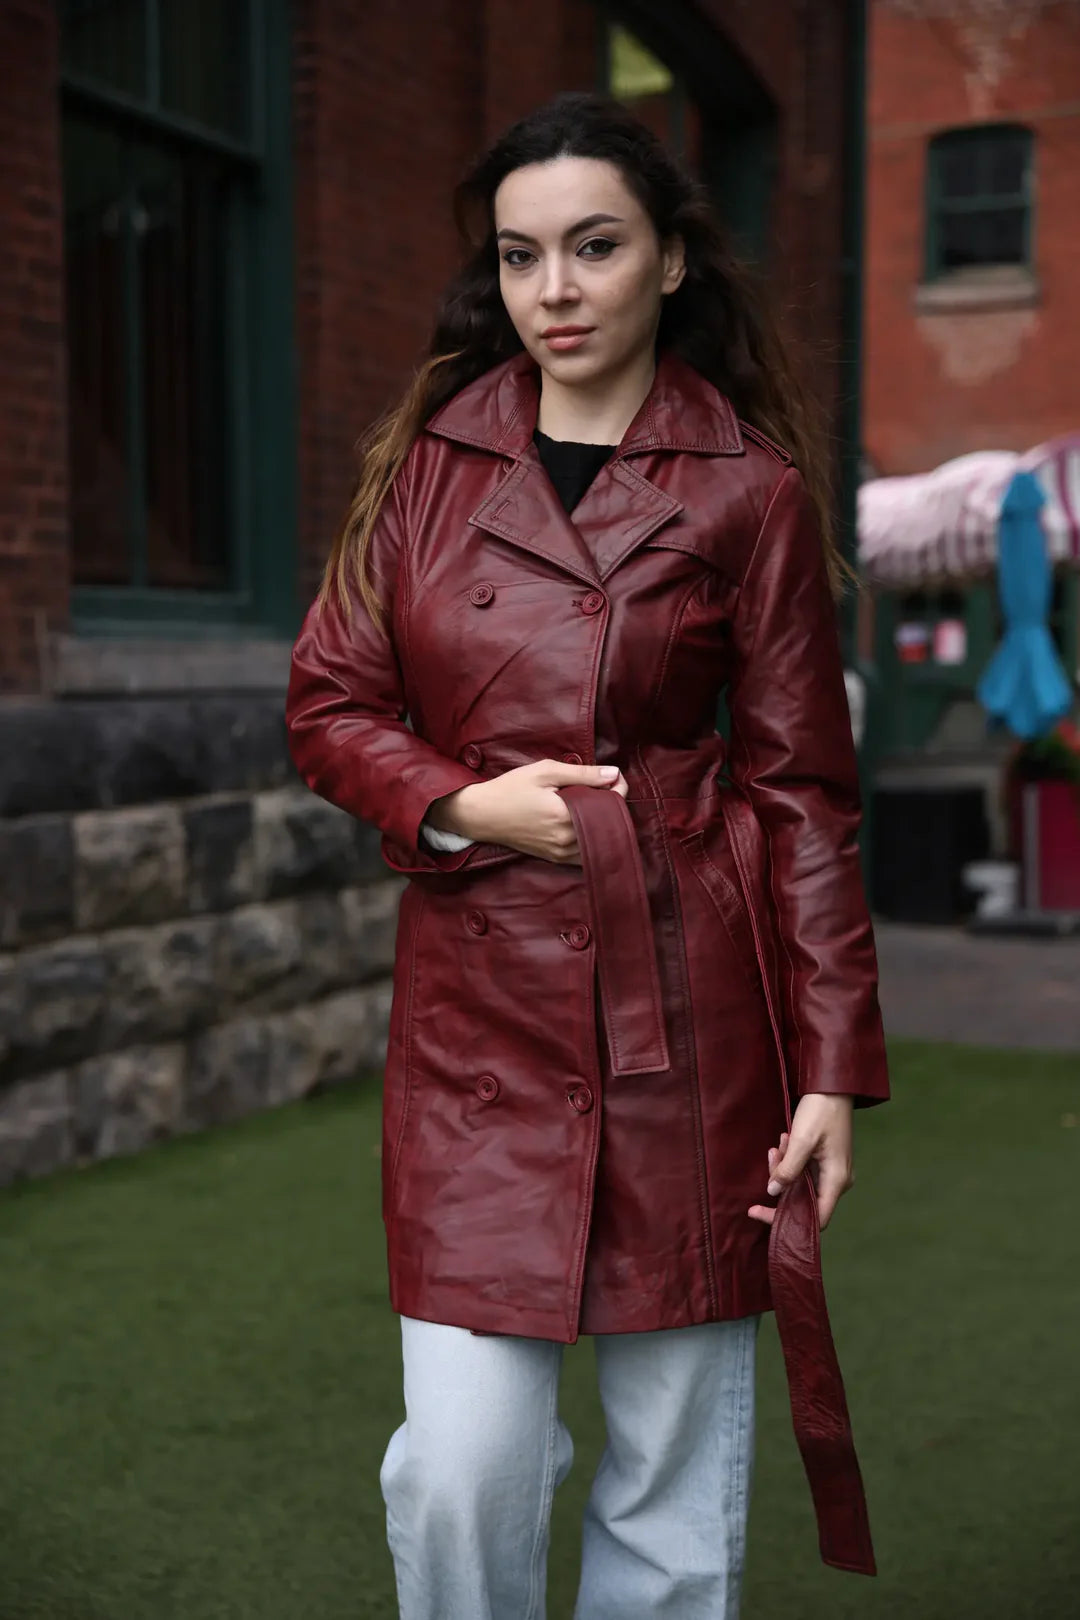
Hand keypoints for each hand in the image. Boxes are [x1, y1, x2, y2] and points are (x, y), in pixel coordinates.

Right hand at [427, 759, 627, 863]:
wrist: (482, 815)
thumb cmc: (511, 789)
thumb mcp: (546, 772)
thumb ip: (583, 774)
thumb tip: (614, 773)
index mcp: (566, 816)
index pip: (611, 803)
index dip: (618, 786)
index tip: (612, 776)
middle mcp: (566, 839)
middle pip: (610, 823)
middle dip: (612, 803)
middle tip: (602, 787)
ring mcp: (561, 852)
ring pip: (600, 840)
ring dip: (603, 822)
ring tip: (592, 803)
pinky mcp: (556, 858)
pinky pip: (586, 853)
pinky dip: (592, 838)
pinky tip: (583, 822)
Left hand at [747, 1093, 854, 1230]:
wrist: (832, 1088)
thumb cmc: (821, 1112)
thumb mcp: (801, 1141)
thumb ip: (787, 1169)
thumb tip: (773, 1192)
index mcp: (836, 1180)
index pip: (815, 1219)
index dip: (785, 1220)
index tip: (758, 1211)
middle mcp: (837, 1181)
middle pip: (803, 1200)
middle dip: (780, 1183)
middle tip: (772, 1156)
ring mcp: (831, 1172)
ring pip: (800, 1184)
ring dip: (784, 1167)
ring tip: (780, 1144)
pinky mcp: (824, 1162)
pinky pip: (802, 1171)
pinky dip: (789, 1160)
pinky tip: (785, 1141)